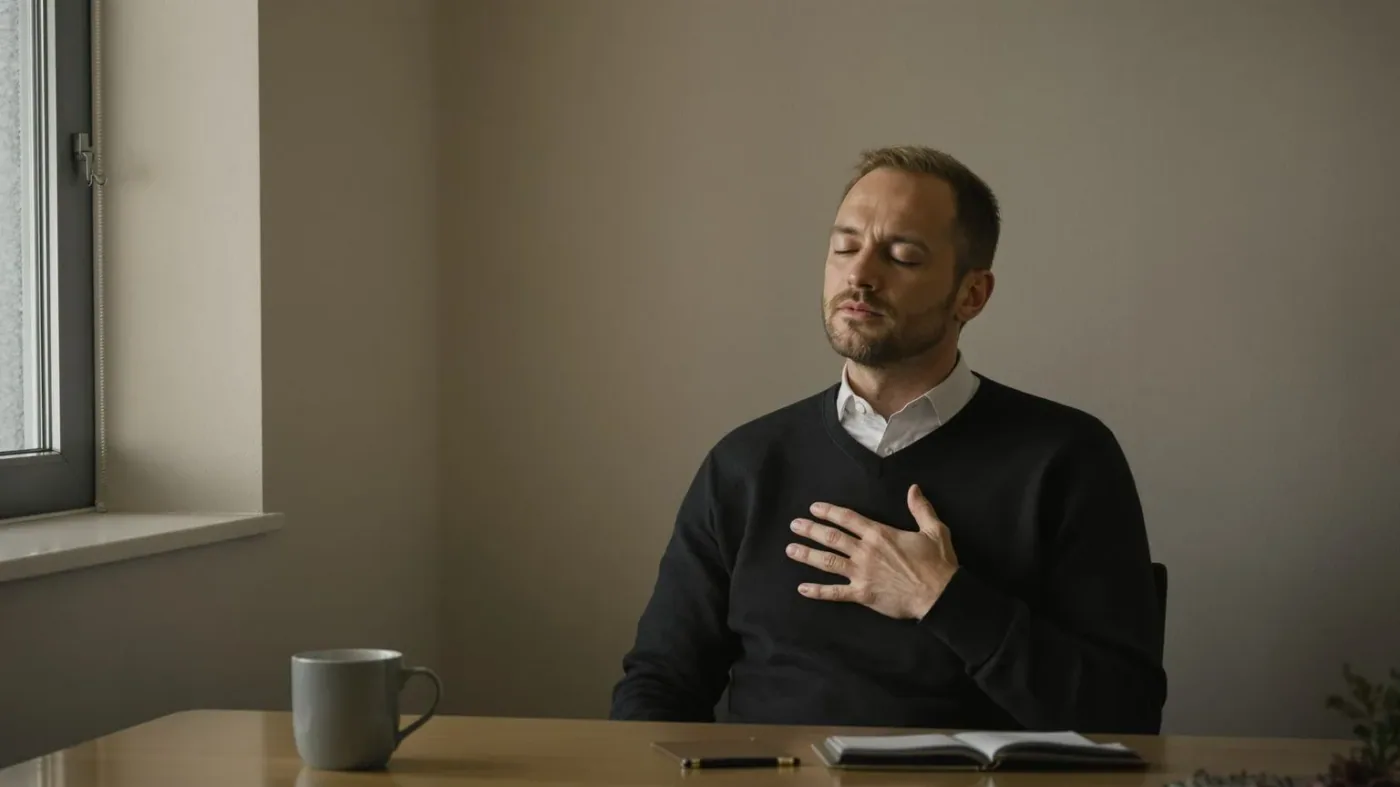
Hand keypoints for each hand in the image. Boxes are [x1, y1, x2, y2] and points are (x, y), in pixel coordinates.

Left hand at [785, 484, 958, 619]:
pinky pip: (835, 593)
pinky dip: (818, 591)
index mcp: (880, 534)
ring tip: (791, 549)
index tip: (814, 508)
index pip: (848, 518)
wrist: (940, 595)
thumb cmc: (938, 563)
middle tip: (794, 525)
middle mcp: (866, 551)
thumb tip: (913, 488)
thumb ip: (921, 508)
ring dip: (808, 555)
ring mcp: (861, 573)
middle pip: (832, 537)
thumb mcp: (934, 530)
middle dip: (811, 530)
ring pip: (828, 561)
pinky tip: (802, 589)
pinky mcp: (862, 594)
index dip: (829, 512)